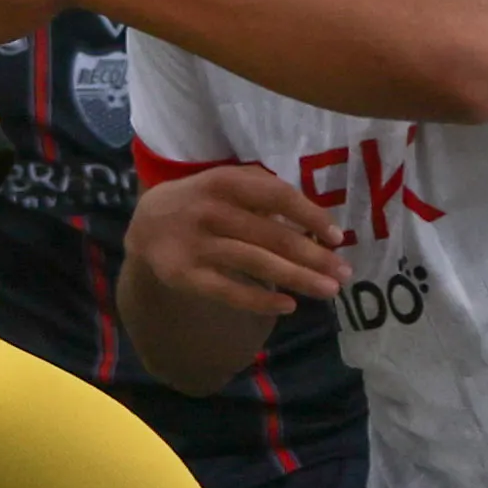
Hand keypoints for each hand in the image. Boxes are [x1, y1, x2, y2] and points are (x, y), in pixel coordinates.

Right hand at [123, 159, 338, 317]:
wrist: (143, 226)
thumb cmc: (198, 202)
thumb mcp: (223, 185)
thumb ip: (261, 194)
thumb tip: (316, 223)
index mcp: (224, 181)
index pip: (277, 195)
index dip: (310, 216)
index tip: (337, 236)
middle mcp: (210, 210)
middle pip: (272, 235)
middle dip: (313, 256)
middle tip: (344, 273)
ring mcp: (196, 244)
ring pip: (257, 264)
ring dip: (298, 278)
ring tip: (328, 291)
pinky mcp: (185, 275)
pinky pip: (229, 291)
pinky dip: (261, 300)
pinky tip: (288, 306)